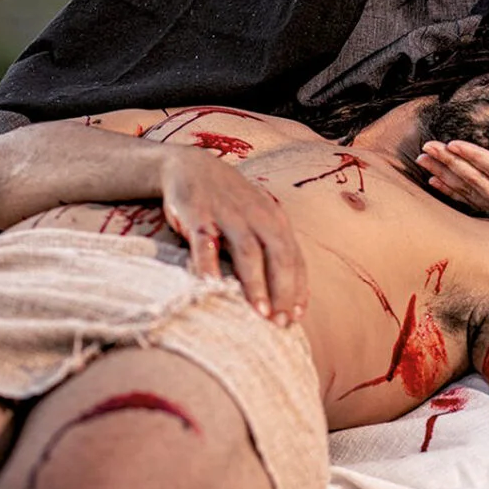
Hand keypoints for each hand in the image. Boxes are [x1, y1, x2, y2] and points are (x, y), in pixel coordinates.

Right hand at [159, 150, 308, 325]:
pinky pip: (205, 242)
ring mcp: (228, 214)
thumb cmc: (230, 203)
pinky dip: (208, 264)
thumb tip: (287, 295)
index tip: (297, 317)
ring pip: (248, 251)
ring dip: (255, 283)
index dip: (297, 287)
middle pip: (278, 255)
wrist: (191, 166)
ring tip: (259, 312)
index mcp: (275, 220)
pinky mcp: (198, 214)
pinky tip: (211, 287)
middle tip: (281, 322)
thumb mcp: (257, 220)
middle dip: (283, 290)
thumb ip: (272, 250)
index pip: (294, 257)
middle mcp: (257, 216)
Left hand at [417, 139, 488, 249]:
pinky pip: (468, 204)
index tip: (454, 144)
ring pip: (467, 190)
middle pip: (475, 179)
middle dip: (450, 161)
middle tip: (428, 147)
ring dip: (444, 174)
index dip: (475, 157)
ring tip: (423, 159)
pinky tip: (434, 182)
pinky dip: (450, 193)